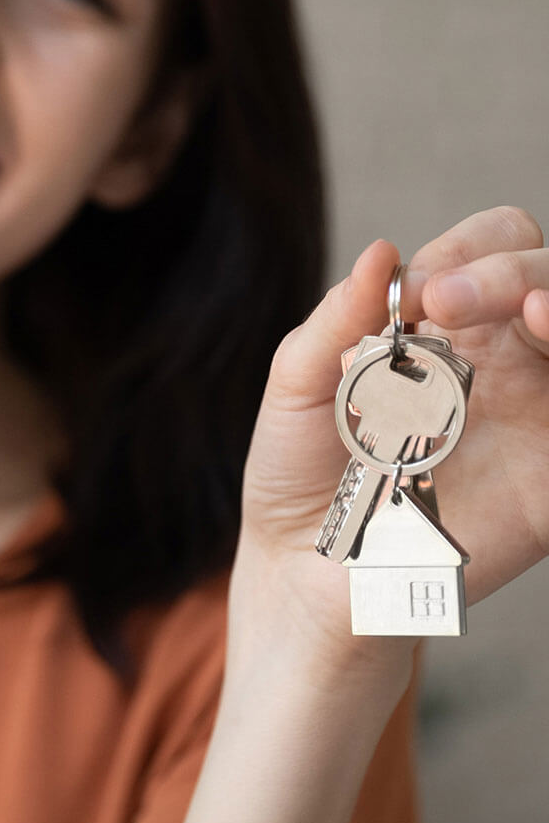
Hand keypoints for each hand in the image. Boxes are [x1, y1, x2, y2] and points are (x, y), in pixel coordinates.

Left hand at [230, 207, 547, 683]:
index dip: (465, 254)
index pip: (489, 250)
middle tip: (449, 304)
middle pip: (544, 280)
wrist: (302, 572)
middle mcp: (498, 360)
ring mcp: (531, 418)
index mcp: (443, 326)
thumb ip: (336, 320)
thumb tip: (381, 253)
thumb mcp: (298, 386)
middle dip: (511, 273)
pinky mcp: (543, 485)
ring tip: (537, 314)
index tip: (418, 297)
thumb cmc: (300, 470)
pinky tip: (547, 349)